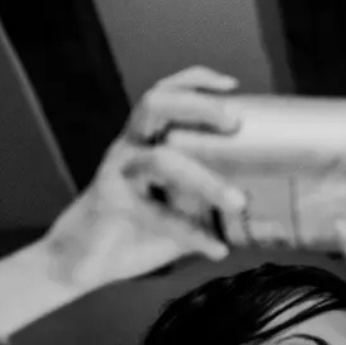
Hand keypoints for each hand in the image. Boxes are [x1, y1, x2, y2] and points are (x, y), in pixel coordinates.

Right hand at [39, 67, 247, 291]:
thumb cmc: (136, 229)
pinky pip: (158, 215)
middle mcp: (131, 148)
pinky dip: (192, 234)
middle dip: (197, 106)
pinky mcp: (112, 202)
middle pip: (156, 105)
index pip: (166, 96)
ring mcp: (119, 172)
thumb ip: (208, 199)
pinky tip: (218, 249)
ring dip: (206, 180)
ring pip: (161, 160)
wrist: (83, 262)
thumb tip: (262, 202)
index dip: (194, 82)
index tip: (232, 85)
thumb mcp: (180, 209)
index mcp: (146, 141)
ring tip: (239, 201)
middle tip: (234, 122)